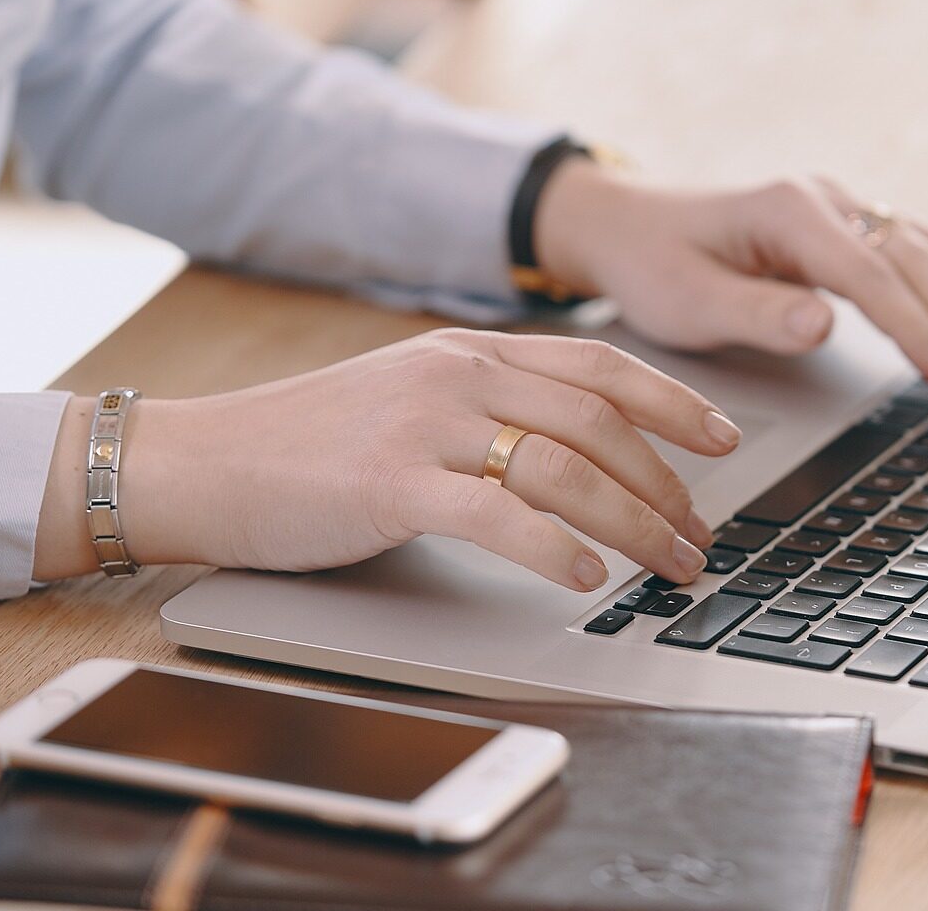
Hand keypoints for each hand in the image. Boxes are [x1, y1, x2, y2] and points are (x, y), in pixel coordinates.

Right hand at [34, 329, 739, 589]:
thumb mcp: (408, 398)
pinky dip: (556, 548)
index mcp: (468, 351)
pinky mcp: (392, 485)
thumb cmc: (306, 444)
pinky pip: (498, 515)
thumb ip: (485, 407)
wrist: (203, 461)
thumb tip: (574, 451)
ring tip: (669, 565)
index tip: (724, 438)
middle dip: (668, 484)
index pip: (598, 365)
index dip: (673, 401)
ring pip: (566, 468)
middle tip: (702, 535)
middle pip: (599, 422)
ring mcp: (424, 426)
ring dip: (634, 523)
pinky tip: (589, 577)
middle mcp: (456, 375)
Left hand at [534, 161, 927, 391]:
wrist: (629, 225)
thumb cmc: (653, 265)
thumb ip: (756, 314)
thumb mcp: (687, 303)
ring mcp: (844, 208)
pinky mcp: (851, 226)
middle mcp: (826, 200)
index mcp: (787, 211)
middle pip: (917, 259)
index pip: (871, 273)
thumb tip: (823, 324)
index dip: (914, 325)